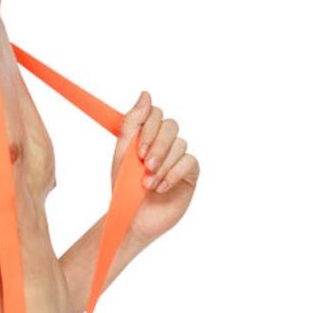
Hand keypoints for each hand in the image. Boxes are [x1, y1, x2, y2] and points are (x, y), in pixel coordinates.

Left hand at [113, 89, 199, 241]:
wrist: (131, 218)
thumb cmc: (125, 189)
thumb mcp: (122, 154)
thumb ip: (132, 124)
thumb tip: (145, 94)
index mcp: (147, 134)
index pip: (155, 114)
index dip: (149, 128)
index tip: (139, 150)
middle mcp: (165, 142)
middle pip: (171, 126)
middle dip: (158, 146)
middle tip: (145, 166)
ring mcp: (179, 157)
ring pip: (179, 145)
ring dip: (162, 166)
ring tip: (148, 184)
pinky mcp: (190, 173)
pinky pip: (189, 162)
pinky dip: (173, 174)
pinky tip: (161, 188)